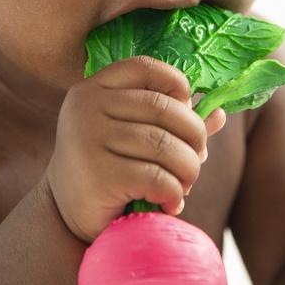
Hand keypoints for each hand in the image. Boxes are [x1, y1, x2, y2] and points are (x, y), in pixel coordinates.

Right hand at [46, 55, 224, 243]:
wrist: (65, 217)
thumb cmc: (108, 170)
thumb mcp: (133, 137)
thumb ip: (171, 122)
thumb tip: (218, 113)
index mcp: (93, 89)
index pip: (145, 68)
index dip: (177, 85)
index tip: (187, 112)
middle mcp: (87, 107)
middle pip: (165, 109)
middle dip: (194, 138)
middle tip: (195, 161)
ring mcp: (88, 139)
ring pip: (165, 145)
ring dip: (188, 169)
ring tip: (184, 185)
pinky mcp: (97, 174)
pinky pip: (157, 177)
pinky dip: (174, 192)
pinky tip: (168, 202)